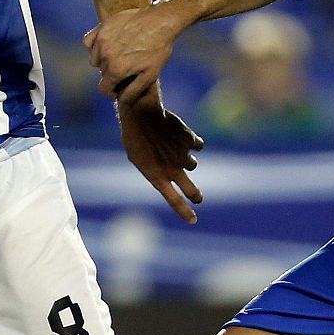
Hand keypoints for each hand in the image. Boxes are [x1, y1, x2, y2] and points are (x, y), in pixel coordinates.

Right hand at [83, 4, 179, 104]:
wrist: (161, 21)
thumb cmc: (159, 48)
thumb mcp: (150, 74)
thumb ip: (133, 91)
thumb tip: (122, 102)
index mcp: (116, 69)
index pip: (103, 88)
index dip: (111, 91)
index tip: (118, 88)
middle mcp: (105, 55)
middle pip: (102, 73)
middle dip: (112, 74)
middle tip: (126, 67)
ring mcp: (102, 40)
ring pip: (94, 59)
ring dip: (103, 60)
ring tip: (119, 55)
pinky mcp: (102, 27)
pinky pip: (88, 42)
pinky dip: (94, 46)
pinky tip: (106, 45)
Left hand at [117, 100, 203, 223]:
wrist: (141, 114)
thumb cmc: (135, 136)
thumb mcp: (139, 158)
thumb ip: (156, 170)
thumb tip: (171, 174)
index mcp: (156, 176)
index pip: (173, 200)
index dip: (184, 211)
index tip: (194, 220)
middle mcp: (172, 169)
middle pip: (192, 191)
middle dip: (196, 196)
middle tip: (198, 198)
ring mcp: (182, 155)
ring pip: (192, 164)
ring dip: (186, 159)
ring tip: (171, 147)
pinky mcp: (190, 141)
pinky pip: (198, 145)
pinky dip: (192, 142)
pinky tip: (181, 134)